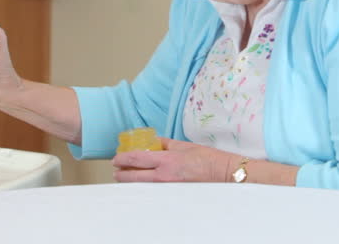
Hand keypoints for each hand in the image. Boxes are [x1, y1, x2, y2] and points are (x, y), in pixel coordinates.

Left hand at [112, 138, 234, 182]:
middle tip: (116, 170)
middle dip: (121, 174)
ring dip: (130, 182)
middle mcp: (164, 176)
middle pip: (134, 177)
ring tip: (125, 177)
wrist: (222, 174)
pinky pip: (153, 191)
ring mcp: (168, 188)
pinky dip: (144, 187)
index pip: (137, 159)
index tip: (116, 158)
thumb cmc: (207, 158)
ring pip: (141, 186)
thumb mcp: (184, 146)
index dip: (123, 159)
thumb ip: (165, 144)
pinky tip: (142, 184)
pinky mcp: (173, 195)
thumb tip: (152, 143)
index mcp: (167, 160)